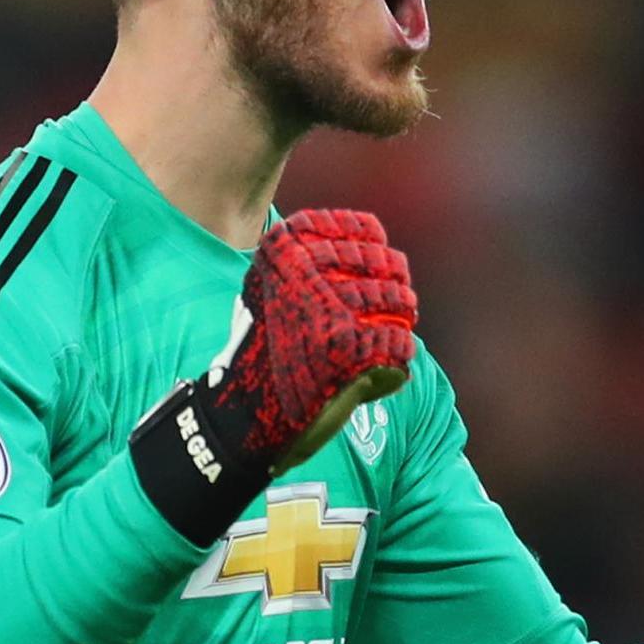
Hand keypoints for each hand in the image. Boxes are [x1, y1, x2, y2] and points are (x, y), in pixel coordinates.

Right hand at [129, 209, 416, 544]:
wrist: (242, 414)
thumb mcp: (269, 291)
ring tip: (392, 336)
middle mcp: (309, 273)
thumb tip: (367, 237)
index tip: (381, 258)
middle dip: (396, 288)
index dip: (377, 244)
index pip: (363, 229)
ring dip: (401, 323)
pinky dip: (398, 362)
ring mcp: (329, 310)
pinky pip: (398, 347)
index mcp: (290, 249)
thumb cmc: (257, 353)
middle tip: (400, 304)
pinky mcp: (348, 351)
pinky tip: (387, 371)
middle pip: (386, 266)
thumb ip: (306, 264)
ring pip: (398, 304)